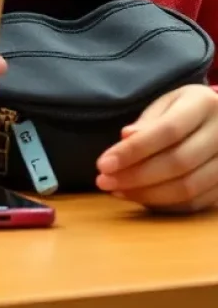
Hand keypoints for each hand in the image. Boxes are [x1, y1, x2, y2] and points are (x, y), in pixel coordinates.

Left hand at [96, 85, 217, 212]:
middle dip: (136, 176)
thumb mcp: (166, 104)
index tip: (103, 164)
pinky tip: (140, 198)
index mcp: (204, 104)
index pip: (167, 131)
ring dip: (148, 194)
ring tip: (117, 191)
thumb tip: (126, 138)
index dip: (133, 150)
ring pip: (189, 188)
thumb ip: (148, 122)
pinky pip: (197, 202)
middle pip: (178, 162)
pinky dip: (165, 204)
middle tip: (104, 182)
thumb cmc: (186, 109)